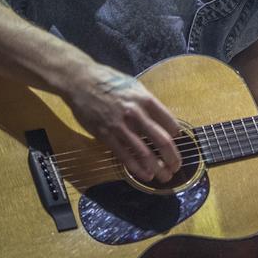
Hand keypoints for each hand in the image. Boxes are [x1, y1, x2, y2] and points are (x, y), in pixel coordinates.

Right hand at [65, 63, 181, 182]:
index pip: (169, 122)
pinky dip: (137, 168)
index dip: (177, 137)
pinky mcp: (105, 135)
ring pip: (144, 153)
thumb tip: (161, 119)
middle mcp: (136, 113)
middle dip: (172, 157)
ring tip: (164, 176)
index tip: (177, 144)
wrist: (80, 81)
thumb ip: (147, 103)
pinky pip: (124, 156)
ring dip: (157, 168)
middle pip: (161, 140)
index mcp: (145, 100)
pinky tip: (145, 175)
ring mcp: (120, 126)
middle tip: (176, 167)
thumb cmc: (108, 81)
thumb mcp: (133, 86)